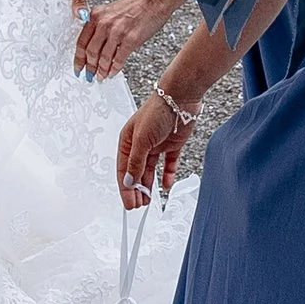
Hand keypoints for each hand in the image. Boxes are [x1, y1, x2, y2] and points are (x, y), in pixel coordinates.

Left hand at [77, 0, 172, 77]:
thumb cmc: (134, 6)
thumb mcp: (109, 12)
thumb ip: (99, 27)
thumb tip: (94, 49)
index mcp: (96, 16)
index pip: (81, 42)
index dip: (78, 58)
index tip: (77, 68)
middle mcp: (104, 23)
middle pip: (90, 51)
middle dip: (89, 67)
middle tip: (89, 76)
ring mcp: (117, 31)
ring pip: (103, 57)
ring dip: (101, 71)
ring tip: (101, 77)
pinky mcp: (131, 39)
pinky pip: (119, 59)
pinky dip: (114, 69)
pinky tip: (113, 73)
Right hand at [117, 91, 189, 209]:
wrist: (180, 98)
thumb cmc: (156, 111)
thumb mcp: (142, 139)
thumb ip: (135, 163)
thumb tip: (129, 182)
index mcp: (128, 141)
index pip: (124, 170)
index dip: (125, 188)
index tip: (129, 204)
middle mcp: (141, 145)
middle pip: (136, 172)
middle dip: (136, 190)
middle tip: (139, 206)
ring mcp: (156, 146)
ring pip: (150, 171)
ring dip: (149, 185)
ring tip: (149, 201)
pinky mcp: (172, 146)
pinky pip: (168, 165)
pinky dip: (167, 175)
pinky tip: (166, 185)